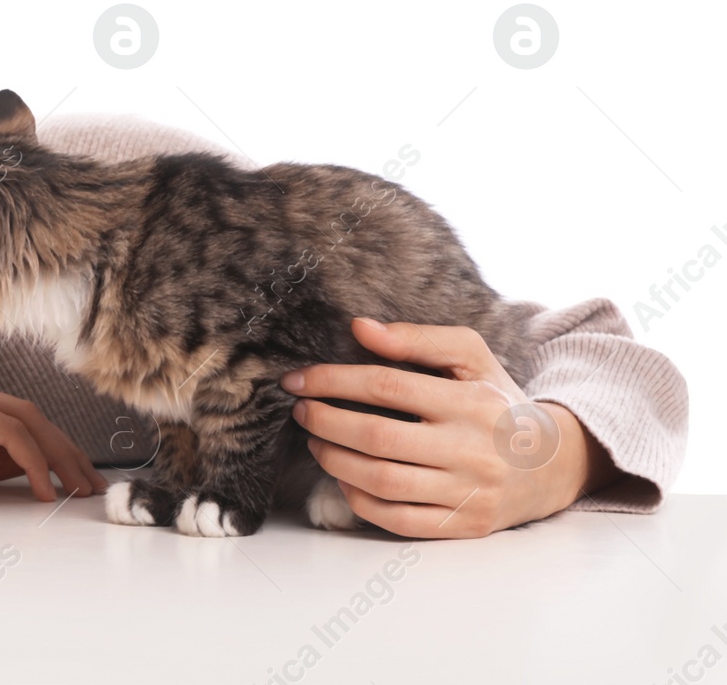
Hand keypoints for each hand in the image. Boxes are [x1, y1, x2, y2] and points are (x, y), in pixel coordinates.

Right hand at [0, 363, 107, 503]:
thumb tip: (17, 467)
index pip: (13, 415)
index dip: (50, 445)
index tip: (73, 477)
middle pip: (28, 412)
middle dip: (67, 449)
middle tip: (92, 484)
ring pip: (25, 418)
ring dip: (59, 456)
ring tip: (77, 489)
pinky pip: (5, 430)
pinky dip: (31, 458)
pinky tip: (42, 487)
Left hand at [282, 317, 615, 538]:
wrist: (554, 463)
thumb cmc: (497, 402)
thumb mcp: (472, 358)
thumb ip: (417, 338)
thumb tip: (360, 327)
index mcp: (472, 400)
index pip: (387, 386)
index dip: (332, 381)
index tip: (298, 380)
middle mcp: (472, 449)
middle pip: (377, 437)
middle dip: (325, 422)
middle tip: (301, 411)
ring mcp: (468, 492)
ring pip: (382, 481)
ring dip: (334, 460)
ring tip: (316, 441)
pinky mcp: (463, 525)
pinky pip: (397, 519)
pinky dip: (359, 499)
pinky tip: (344, 478)